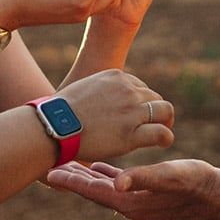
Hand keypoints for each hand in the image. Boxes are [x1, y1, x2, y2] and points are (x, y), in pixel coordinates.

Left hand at [43, 159, 219, 219]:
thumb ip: (142, 178)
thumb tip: (115, 183)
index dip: (71, 181)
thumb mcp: (170, 176)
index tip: (49, 172)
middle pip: (94, 191)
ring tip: (69, 165)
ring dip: (87, 177)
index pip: (94, 192)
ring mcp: (140, 202)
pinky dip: (107, 176)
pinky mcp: (150, 195)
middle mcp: (132, 206)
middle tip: (50, 166)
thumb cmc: (198, 182)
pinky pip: (121, 185)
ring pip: (105, 188)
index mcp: (131, 203)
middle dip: (72, 180)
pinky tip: (101, 168)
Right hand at [57, 70, 174, 162]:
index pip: (141, 87)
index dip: (141, 102)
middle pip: (155, 98)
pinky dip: (166, 137)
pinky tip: (162, 143)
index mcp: (116, 76)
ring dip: (164, 122)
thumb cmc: (61, 113)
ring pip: (164, 111)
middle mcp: (127, 90)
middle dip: (154, 111)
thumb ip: (100, 91)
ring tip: (161, 133)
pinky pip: (162, 133)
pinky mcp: (131, 133)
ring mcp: (131, 110)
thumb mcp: (83, 88)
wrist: (53, 126)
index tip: (136, 114)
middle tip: (152, 126)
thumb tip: (100, 103)